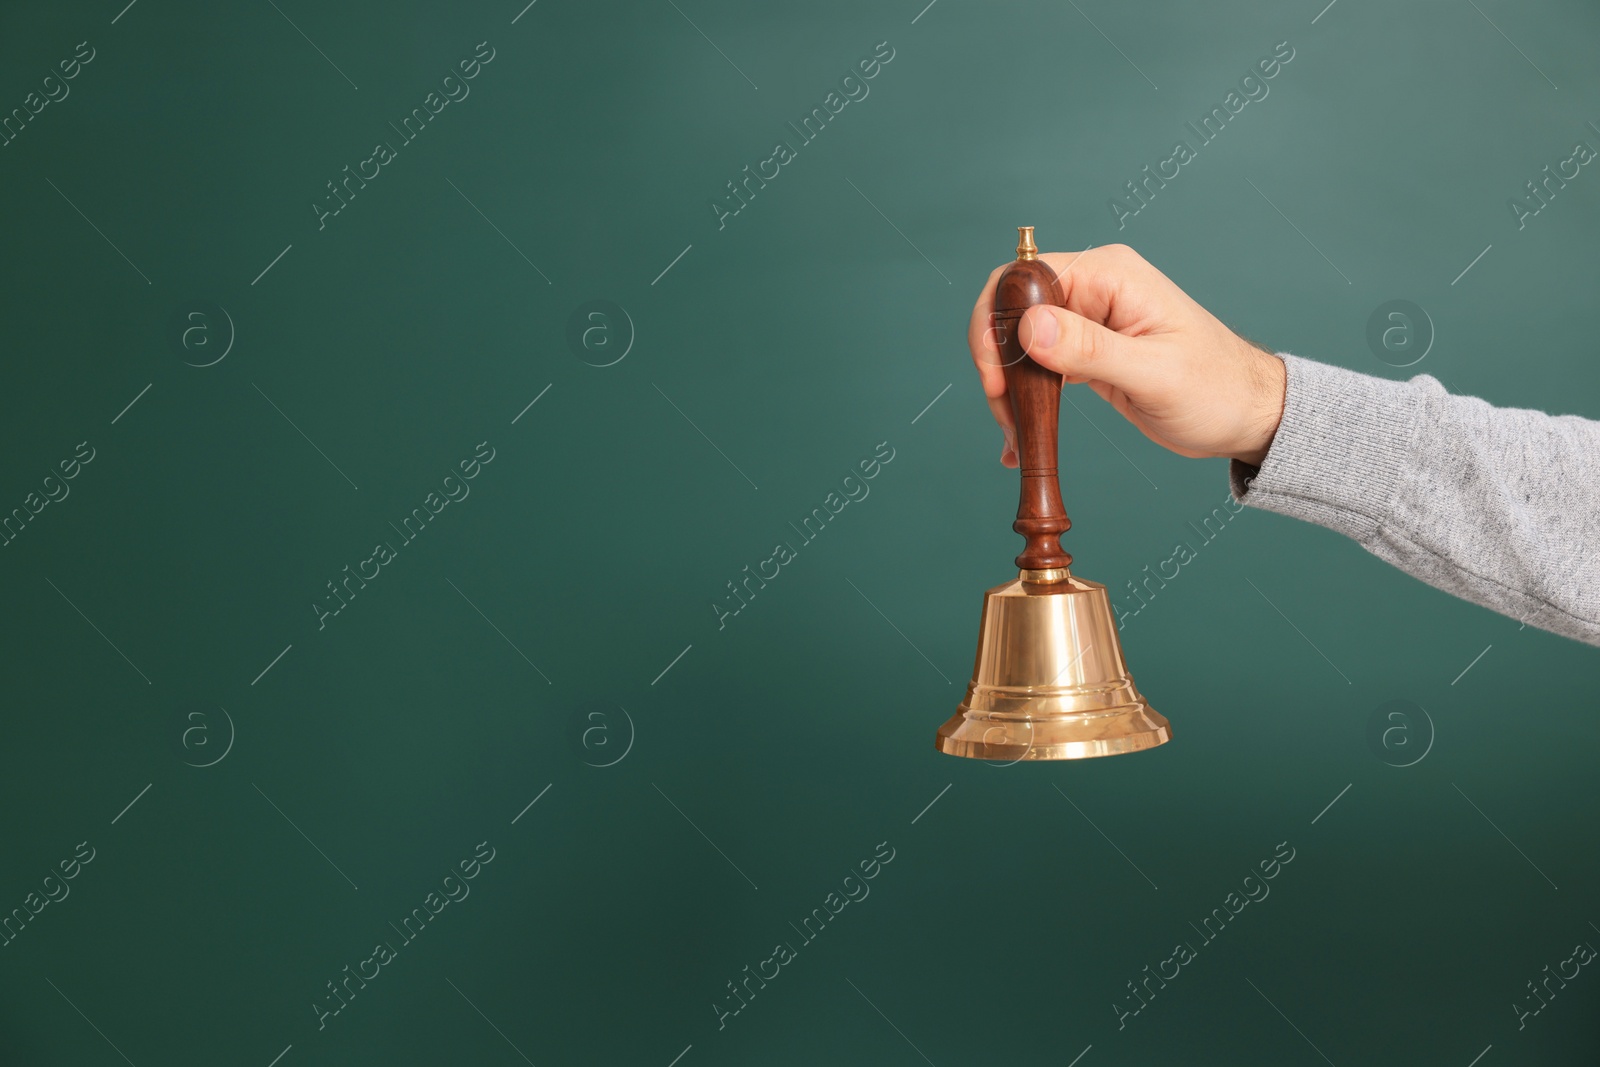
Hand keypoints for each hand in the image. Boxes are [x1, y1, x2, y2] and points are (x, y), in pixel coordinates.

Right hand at [967, 244, 1286, 467]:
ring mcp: (1089, 318)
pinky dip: (1024, 397)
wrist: (1248, 415)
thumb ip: (1090, 349)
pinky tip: (1022, 434)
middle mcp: (1095, 288)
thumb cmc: (1217, 389)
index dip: (997, 323)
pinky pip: (1038, 364)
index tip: (996, 378)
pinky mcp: (1088, 349)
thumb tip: (1029, 328)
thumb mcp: (1153, 373)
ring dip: (1008, 385)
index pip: (1025, 278)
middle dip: (996, 361)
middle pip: (1012, 308)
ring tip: (1015, 433)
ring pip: (1019, 340)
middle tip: (1003, 411)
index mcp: (1111, 274)